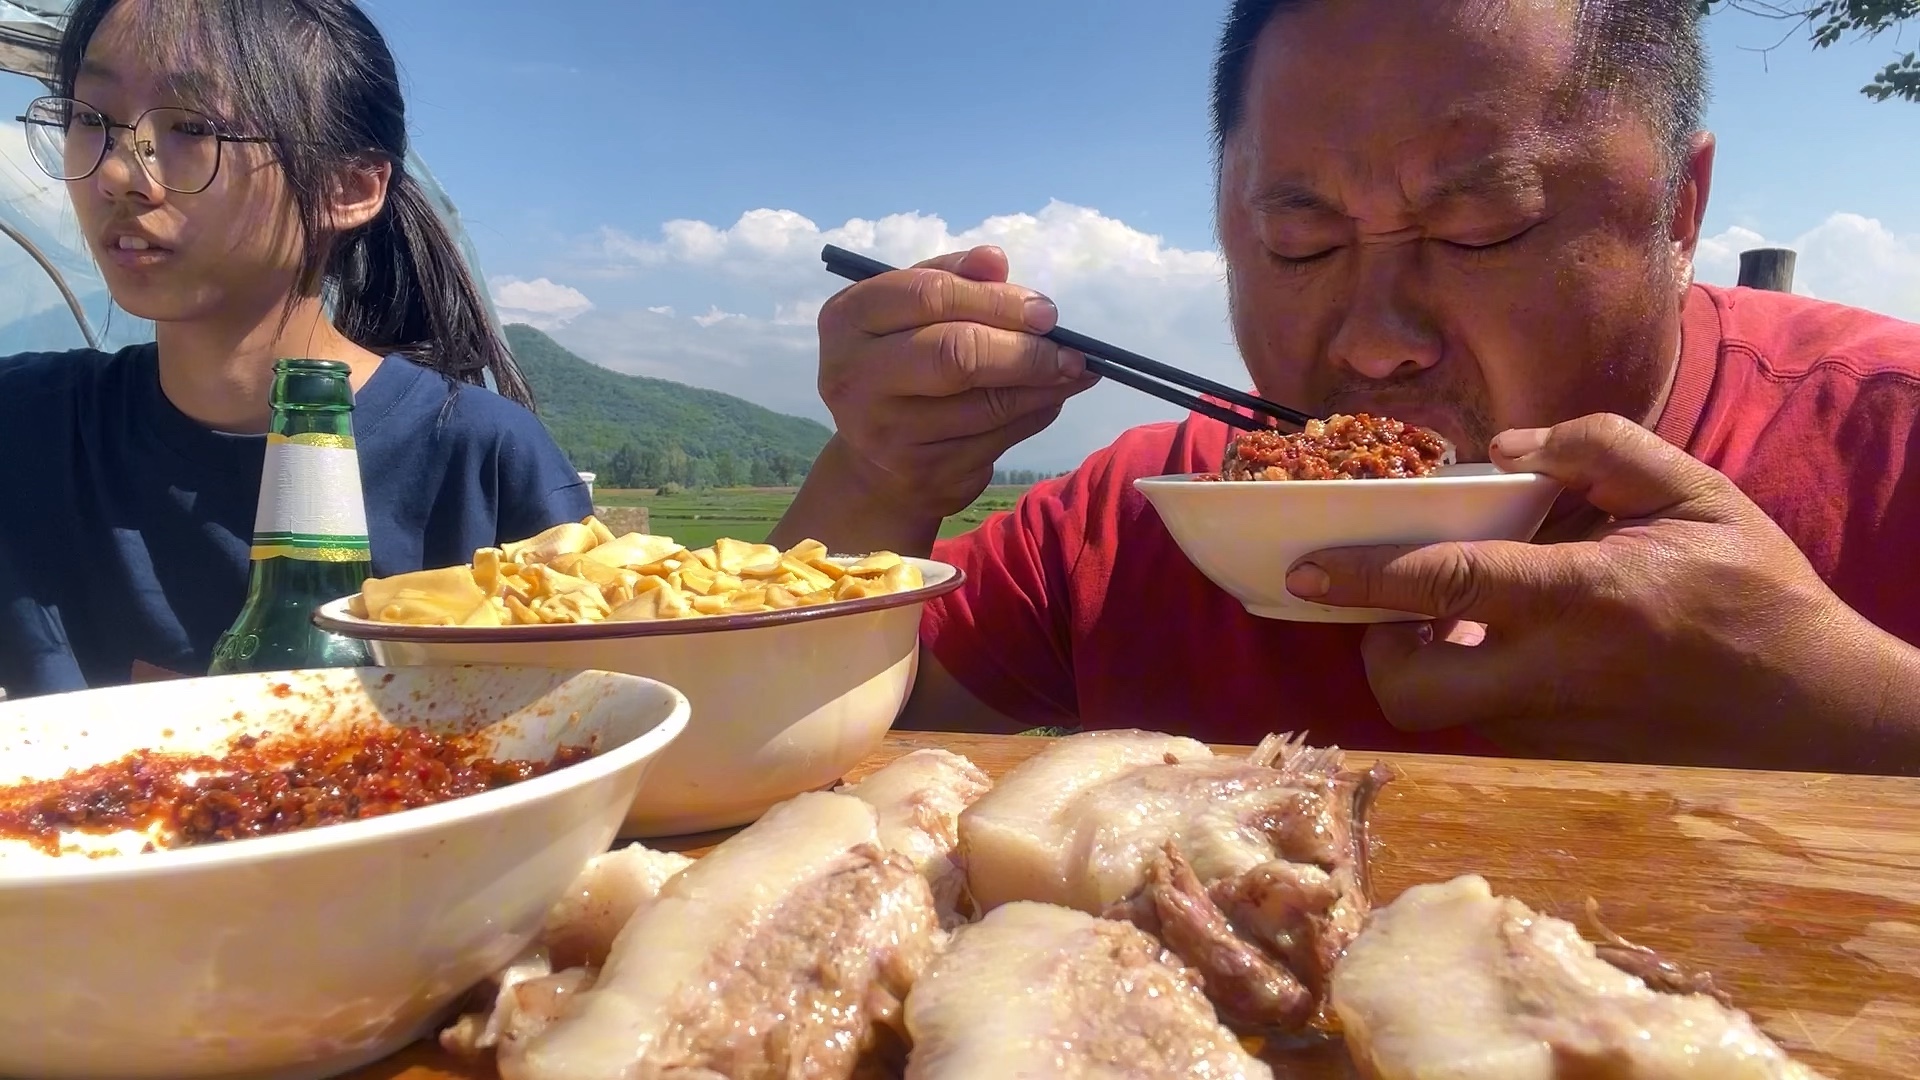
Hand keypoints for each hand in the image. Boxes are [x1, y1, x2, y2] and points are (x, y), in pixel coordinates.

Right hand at [815, 246, 1097, 518]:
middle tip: (1068, 347)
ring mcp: (888, 432)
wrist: (878, 466)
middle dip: (1025, 348)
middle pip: (956, 353)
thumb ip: (951, 278)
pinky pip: (999, 436)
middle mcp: (856, 377)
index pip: (928, 295)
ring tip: (1072, 369)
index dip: (996, 300)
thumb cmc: (903, 365)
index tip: (1045, 310)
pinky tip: (1052, 397)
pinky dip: (1037, 413)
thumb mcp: (910, 313)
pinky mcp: (926, 471)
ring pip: (988, 402)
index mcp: (848, 319)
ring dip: (1044, 384)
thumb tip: (995, 260)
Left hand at [1285, 413, 1913, 771]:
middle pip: (1411, 689)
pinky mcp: (1561, 757)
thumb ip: (1595, 448)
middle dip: (1378, 646)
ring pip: (1441, 712)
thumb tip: (1506, 449)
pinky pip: (1482, 720)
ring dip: (1425, 661)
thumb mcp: (1694, 491)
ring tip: (1460, 609)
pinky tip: (1510, 638)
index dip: (1363, 575)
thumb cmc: (1755, 592)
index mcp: (1584, 600)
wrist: (1813, 709)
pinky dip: (1473, 679)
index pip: (1446, 585)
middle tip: (1399, 600)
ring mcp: (1553, 729)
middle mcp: (1553, 676)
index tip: (1302, 568)